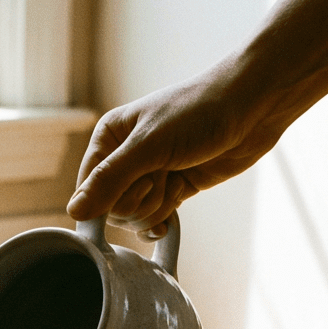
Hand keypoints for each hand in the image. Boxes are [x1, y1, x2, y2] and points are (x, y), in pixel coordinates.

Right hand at [67, 68, 284, 232]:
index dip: (110, 197)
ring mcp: (149, 175)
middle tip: (163, 175)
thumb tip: (73, 212)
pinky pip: (153, 220)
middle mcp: (123, 158)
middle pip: (110, 208)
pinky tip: (171, 220)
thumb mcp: (149, 146)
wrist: (254, 105)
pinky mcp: (172, 189)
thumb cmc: (200, 112)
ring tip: (176, 180)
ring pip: (132, 217)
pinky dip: (161, 223)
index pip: (87, 190)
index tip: (140, 179)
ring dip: (156, 207)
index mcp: (109, 138)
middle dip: (138, 201)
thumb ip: (109, 180)